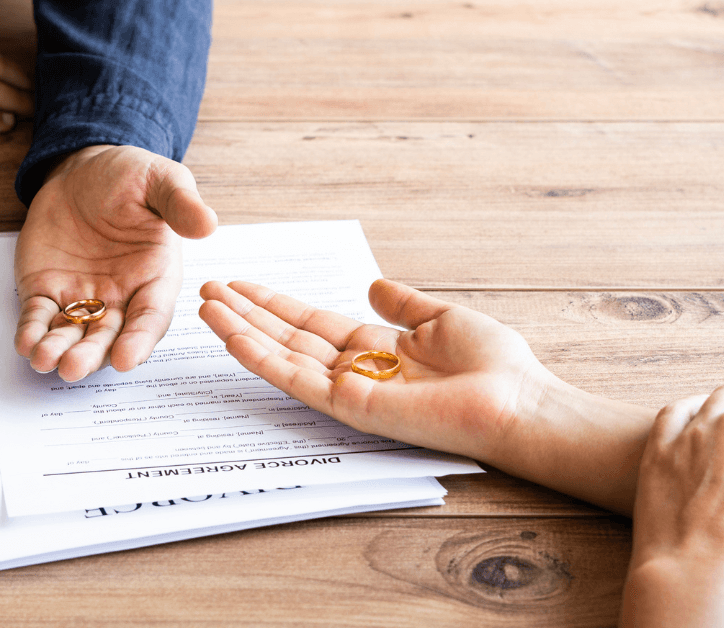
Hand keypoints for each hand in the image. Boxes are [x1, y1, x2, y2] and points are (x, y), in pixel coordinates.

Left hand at [14, 145, 216, 380]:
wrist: (83, 169)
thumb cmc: (129, 177)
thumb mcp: (161, 180)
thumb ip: (181, 203)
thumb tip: (208, 223)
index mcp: (155, 278)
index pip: (151, 318)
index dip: (139, 341)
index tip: (126, 359)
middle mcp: (121, 297)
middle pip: (108, 337)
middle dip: (91, 355)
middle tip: (74, 367)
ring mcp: (82, 297)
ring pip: (73, 334)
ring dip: (59, 350)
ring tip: (44, 359)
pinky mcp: (47, 290)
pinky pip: (39, 317)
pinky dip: (31, 332)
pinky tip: (25, 342)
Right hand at [196, 279, 557, 462]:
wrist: (517, 403)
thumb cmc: (495, 367)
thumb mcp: (443, 319)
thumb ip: (404, 304)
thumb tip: (374, 285)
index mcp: (376, 350)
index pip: (312, 323)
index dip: (275, 304)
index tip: (242, 285)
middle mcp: (355, 370)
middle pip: (287, 338)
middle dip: (247, 313)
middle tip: (208, 289)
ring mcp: (348, 389)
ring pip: (281, 357)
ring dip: (241, 332)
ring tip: (206, 306)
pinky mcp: (349, 406)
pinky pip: (295, 379)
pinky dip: (260, 357)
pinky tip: (232, 335)